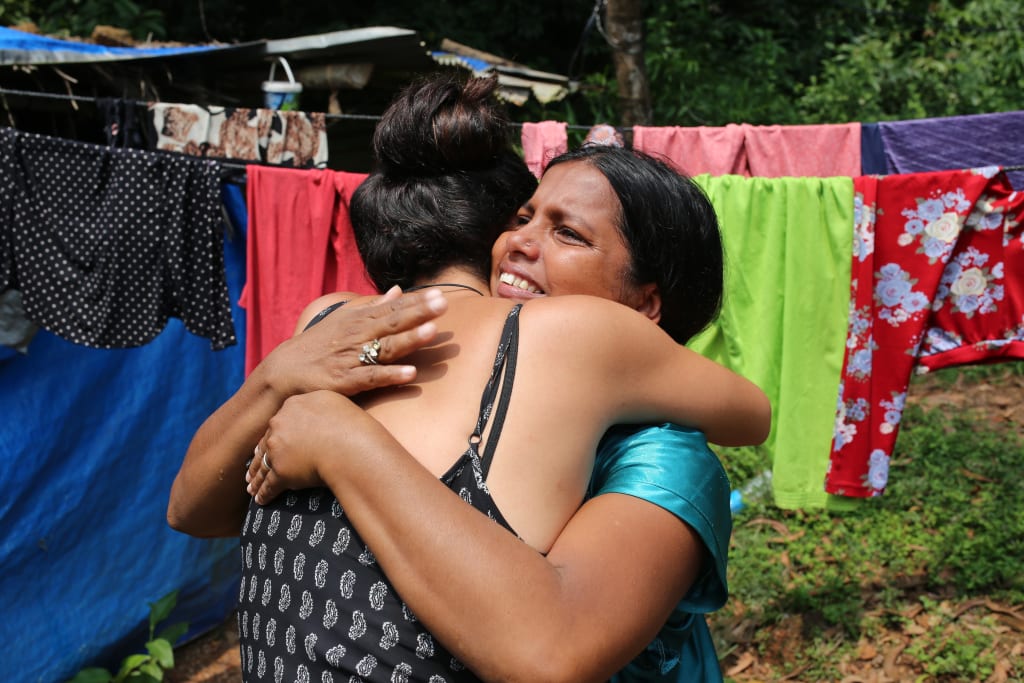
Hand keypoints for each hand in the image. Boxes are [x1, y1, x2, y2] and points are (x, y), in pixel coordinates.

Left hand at [246, 390, 377, 504]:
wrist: (352, 445)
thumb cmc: (352, 425)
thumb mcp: (336, 402)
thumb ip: (321, 406)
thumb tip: (320, 413)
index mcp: (292, 405)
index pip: (279, 422)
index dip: (275, 434)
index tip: (271, 443)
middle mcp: (280, 423)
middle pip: (266, 443)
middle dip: (259, 457)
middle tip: (252, 469)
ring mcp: (277, 447)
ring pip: (263, 465)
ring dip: (257, 478)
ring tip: (252, 488)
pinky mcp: (280, 471)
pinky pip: (269, 484)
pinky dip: (264, 493)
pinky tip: (261, 500)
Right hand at [259, 286, 447, 398]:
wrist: (283, 371)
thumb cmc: (319, 345)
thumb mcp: (345, 320)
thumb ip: (373, 307)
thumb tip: (398, 290)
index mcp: (360, 321)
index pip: (392, 308)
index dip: (416, 302)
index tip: (439, 294)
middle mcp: (358, 336)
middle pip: (392, 323)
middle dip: (418, 313)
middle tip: (443, 303)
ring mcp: (352, 358)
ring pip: (385, 347)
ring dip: (408, 339)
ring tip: (431, 331)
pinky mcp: (346, 381)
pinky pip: (372, 377)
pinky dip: (391, 375)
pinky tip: (410, 373)